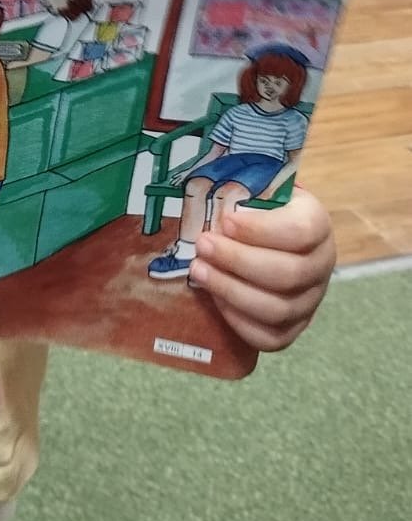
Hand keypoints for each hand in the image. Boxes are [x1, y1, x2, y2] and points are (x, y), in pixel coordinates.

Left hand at [189, 190, 335, 351]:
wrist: (269, 233)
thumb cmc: (256, 206)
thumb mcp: (256, 188)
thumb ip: (241, 185)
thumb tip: (204, 182)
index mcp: (316, 223)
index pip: (301, 231)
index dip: (261, 230)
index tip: (226, 221)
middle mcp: (322, 264)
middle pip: (288, 274)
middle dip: (238, 261)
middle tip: (203, 245)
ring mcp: (311, 300)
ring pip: (278, 309)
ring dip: (232, 291)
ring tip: (199, 271)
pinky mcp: (295, 327)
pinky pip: (272, 338)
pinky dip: (240, 321)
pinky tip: (215, 300)